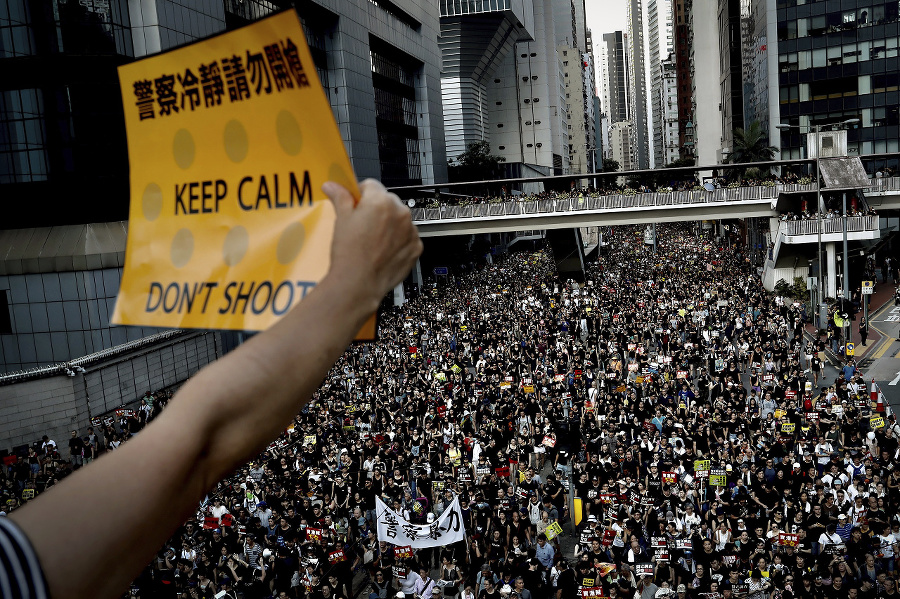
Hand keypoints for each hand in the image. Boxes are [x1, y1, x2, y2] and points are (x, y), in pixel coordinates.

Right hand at [323, 179, 422, 313]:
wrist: (359, 283)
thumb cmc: (350, 253)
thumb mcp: (341, 220)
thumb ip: (340, 197)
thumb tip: (333, 185)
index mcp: (381, 201)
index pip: (371, 185)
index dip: (360, 194)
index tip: (355, 204)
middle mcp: (400, 213)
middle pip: (387, 201)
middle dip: (375, 209)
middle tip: (362, 226)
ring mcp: (411, 231)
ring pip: (399, 219)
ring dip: (389, 225)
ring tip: (372, 241)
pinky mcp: (416, 247)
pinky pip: (407, 237)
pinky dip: (398, 241)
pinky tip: (383, 250)